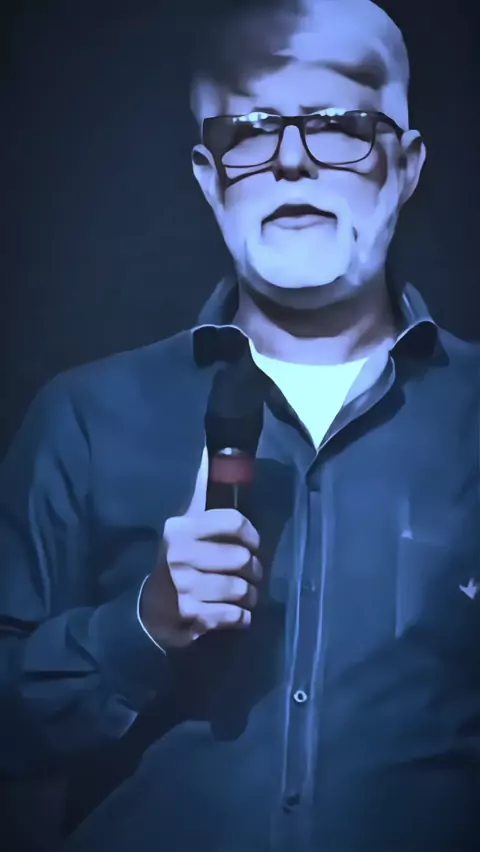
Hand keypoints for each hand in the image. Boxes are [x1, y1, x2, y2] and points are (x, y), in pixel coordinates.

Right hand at [140, 448, 261, 647]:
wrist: (148, 612)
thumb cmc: (175, 565)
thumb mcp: (182, 532)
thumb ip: (201, 506)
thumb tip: (211, 460)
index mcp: (181, 529)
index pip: (233, 522)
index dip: (252, 535)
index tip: (254, 544)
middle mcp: (181, 555)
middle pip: (241, 558)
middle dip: (254, 569)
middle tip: (252, 574)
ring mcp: (186, 587)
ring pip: (241, 589)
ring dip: (251, 595)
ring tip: (248, 595)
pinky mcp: (192, 615)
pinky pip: (234, 615)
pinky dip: (243, 617)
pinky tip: (239, 614)